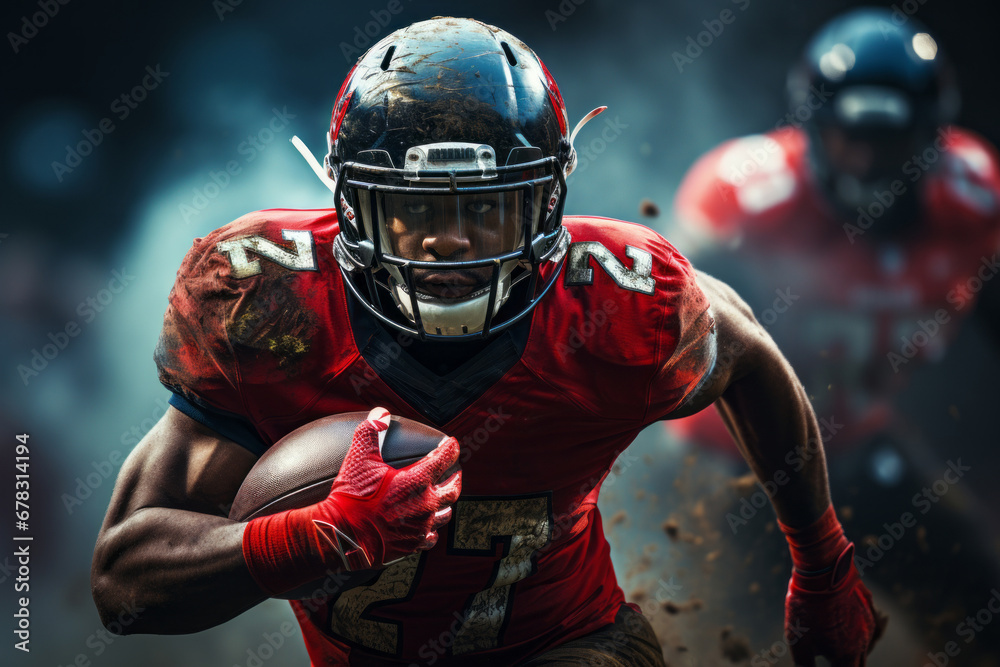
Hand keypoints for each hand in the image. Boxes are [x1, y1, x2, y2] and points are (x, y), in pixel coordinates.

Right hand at [242, 408, 461, 594]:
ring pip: (446, 514)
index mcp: (417, 481)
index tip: (452, 443)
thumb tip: (380, 413)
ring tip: (443, 498)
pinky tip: (427, 526)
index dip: (450, 448)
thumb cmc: (352, 498)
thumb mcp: (359, 459)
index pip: (444, 458)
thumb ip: (371, 431)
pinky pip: (431, 536)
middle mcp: (425, 504)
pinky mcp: (413, 544)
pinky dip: (431, 528)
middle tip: (455, 472)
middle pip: (454, 489)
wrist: (342, 536)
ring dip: (446, 504)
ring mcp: (421, 526)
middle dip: (456, 477)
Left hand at [784, 543, 887, 665]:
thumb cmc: (807, 608)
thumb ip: (804, 665)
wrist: (822, 570)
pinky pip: (866, 624)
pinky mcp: (868, 606)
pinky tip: (845, 623)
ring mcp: (868, 623)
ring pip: (864, 645)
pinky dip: (857, 630)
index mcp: (847, 655)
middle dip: (847, 665)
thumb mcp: (798, 641)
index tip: (828, 664)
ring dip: (852, 650)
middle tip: (833, 658)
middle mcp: (863, 642)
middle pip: (858, 665)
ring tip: (838, 646)